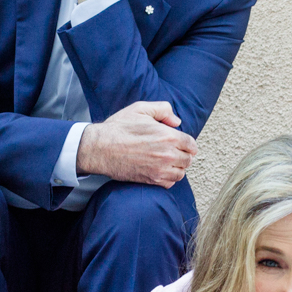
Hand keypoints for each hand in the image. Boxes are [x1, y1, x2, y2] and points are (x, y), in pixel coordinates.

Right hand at [75, 101, 196, 186]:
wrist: (100, 148)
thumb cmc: (119, 128)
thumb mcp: (140, 108)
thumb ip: (163, 109)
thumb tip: (176, 121)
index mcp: (168, 136)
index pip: (191, 144)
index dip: (187, 143)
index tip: (182, 143)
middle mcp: (168, 154)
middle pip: (188, 159)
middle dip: (183, 154)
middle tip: (174, 151)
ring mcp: (160, 169)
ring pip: (181, 173)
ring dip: (177, 167)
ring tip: (168, 161)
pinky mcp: (151, 180)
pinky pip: (170, 183)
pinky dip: (168, 178)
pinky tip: (160, 170)